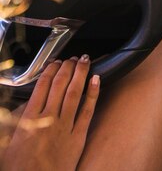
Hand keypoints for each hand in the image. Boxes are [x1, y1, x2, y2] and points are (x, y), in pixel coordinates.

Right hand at [2, 56, 99, 170]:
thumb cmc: (18, 168)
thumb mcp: (8, 142)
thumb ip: (17, 120)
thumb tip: (24, 104)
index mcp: (29, 120)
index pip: (43, 86)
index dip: (51, 70)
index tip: (56, 62)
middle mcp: (48, 120)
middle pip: (60, 85)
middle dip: (68, 67)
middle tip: (73, 57)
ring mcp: (64, 127)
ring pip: (75, 93)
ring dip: (80, 74)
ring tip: (85, 61)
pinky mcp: (78, 137)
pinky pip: (87, 111)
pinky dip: (93, 93)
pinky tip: (97, 79)